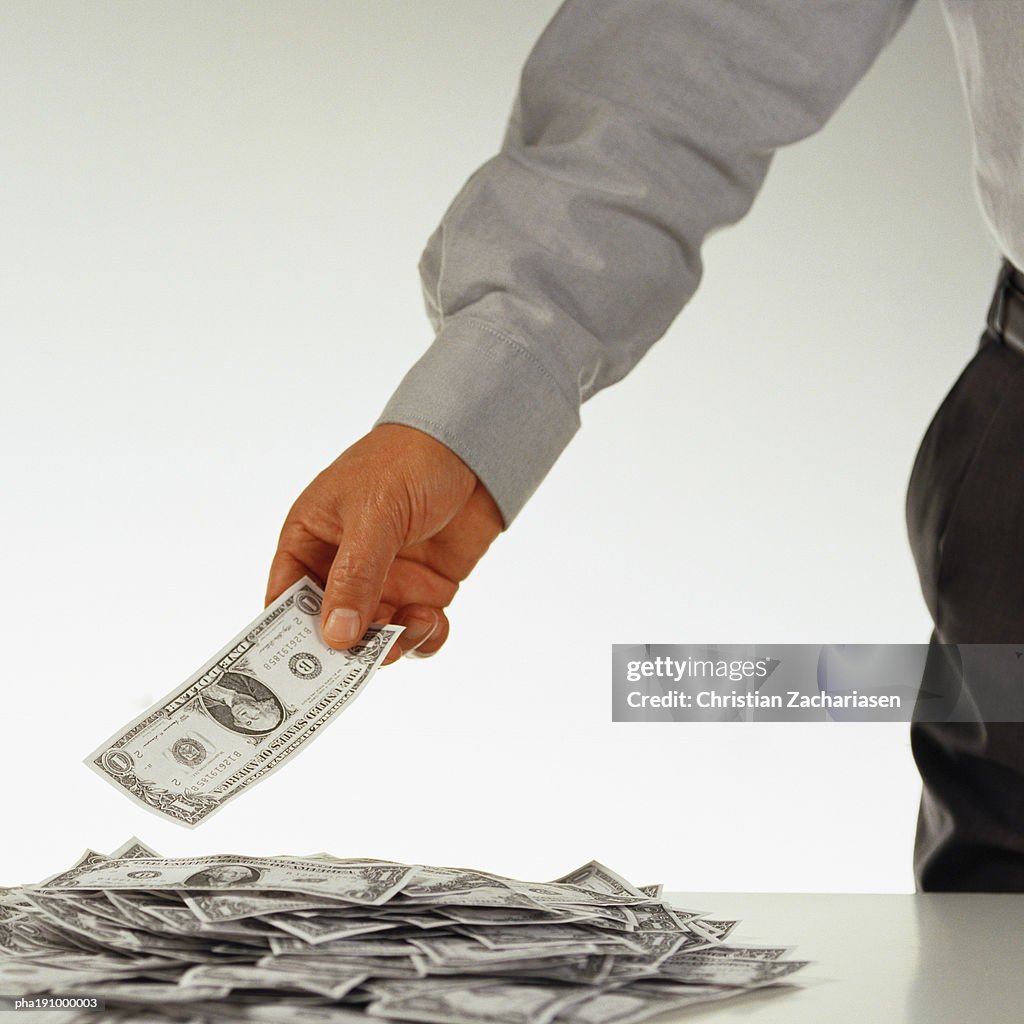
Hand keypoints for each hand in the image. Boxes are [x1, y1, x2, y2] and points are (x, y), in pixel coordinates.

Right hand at [266, 424, 503, 663]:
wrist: (472, 448)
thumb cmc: (407, 461)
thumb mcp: (374, 513)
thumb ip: (355, 575)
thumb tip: (336, 636)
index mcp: (311, 539)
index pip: (286, 597)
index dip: (287, 635)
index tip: (294, 672)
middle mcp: (342, 566)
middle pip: (331, 627)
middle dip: (346, 649)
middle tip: (360, 667)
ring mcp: (385, 580)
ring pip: (376, 637)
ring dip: (392, 644)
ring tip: (408, 630)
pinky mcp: (424, 589)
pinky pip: (417, 630)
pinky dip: (426, 636)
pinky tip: (435, 619)